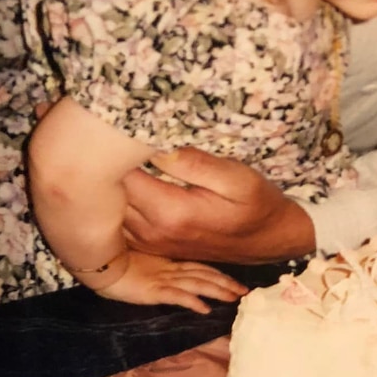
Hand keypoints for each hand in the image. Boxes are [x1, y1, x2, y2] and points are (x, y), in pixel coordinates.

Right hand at [95, 250, 247, 313]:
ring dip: (217, 291)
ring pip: (198, 284)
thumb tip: (170, 270)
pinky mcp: (153, 290)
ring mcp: (163, 279)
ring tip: (234, 298)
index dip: (219, 274)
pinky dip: (192, 301)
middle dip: (226, 283)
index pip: (200, 268)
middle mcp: (171, 269)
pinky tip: (204, 309)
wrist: (99, 261)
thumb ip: (157, 263)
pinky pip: (176, 296)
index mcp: (170, 262)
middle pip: (205, 275)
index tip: (235, 281)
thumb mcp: (142, 261)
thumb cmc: (117, 260)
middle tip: (246, 292)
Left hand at [122, 148, 315, 263]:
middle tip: (111, 138)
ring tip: (115, 157)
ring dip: (111, 188)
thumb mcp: (236, 178)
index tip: (119, 130)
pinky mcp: (153, 245)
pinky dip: (118, 206)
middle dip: (107, 168)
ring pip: (111, 213)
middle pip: (111, 197)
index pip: (123, 177)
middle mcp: (153, 231)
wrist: (268, 239)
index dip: (115, 153)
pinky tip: (127, 184)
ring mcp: (151, 242)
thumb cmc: (256, 203)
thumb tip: (156, 146)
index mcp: (171, 211)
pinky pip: (121, 225)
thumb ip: (194, 163)